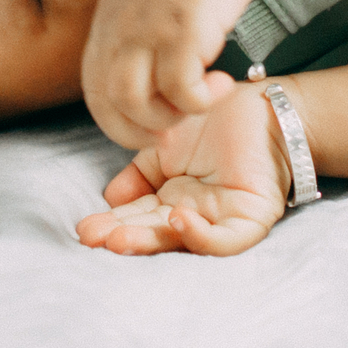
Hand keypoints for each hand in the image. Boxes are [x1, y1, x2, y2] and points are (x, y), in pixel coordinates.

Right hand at [78, 83, 289, 255]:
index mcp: (172, 201)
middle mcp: (194, 217)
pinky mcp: (250, 219)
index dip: (113, 222)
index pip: (138, 217)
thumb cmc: (215, 122)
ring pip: (185, 242)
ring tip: (120, 237)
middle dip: (124, 237)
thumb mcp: (164, 146)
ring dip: (152, 242)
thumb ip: (138, 172)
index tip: (85, 228)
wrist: (262, 105)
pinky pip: (226, 239)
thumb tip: (110, 198)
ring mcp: (221, 221)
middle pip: (156, 234)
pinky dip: (202, 236)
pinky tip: (177, 218)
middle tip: (94, 238)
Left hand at [81, 0, 267, 151]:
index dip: (118, 121)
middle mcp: (118, 31)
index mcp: (106, 24)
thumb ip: (137, 31)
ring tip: (200, 102)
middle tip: (174, 129)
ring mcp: (147, 31)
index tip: (149, 127)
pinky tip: (224, 84)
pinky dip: (201, 100)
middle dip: (140, 131)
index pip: (93, 91)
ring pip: (139, 104)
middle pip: (110, 105)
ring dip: (170, 119)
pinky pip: (183, 89)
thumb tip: (152, 72)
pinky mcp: (182, 29)